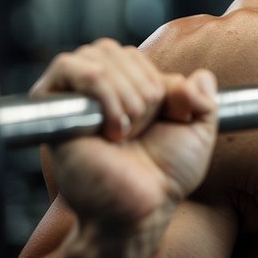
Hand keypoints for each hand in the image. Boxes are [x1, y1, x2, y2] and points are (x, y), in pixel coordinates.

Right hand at [30, 39, 219, 228]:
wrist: (143, 206)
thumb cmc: (166, 174)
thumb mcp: (199, 131)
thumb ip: (205, 98)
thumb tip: (202, 75)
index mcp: (121, 90)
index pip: (132, 55)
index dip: (155, 82)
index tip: (163, 119)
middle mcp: (92, 93)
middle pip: (113, 51)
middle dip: (142, 89)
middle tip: (141, 130)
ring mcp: (69, 100)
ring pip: (96, 59)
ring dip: (125, 96)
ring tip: (126, 133)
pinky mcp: (52, 111)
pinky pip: (69, 68)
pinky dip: (102, 92)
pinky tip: (112, 131)